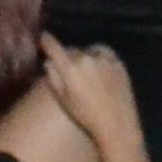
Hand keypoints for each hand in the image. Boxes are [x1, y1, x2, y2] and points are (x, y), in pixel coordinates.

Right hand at [38, 34, 144, 160]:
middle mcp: (86, 58)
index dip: (46, 40)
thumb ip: (54, 78)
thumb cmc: (86, 117)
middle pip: (72, 50)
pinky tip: (100, 68)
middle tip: (69, 70)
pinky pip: (104, 53)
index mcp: (70, 68)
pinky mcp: (118, 62)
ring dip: (85, 56)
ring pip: (88, 50)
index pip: (53, 46)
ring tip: (87, 71)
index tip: (43, 37)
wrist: (117, 124)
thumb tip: (49, 62)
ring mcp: (104, 58)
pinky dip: (99, 57)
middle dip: (68, 57)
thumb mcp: (64, 101)